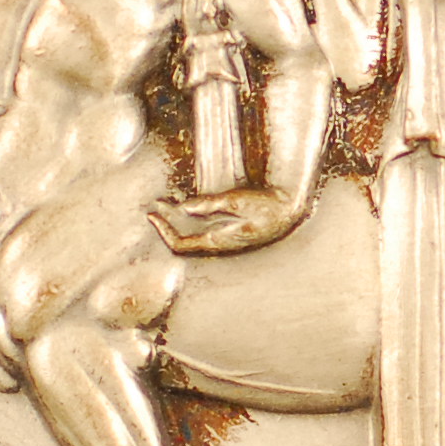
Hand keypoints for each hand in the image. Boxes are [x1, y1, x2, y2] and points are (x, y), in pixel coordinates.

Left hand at [150, 184, 308, 255]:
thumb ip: (211, 204)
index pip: (180, 244)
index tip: (153, 214)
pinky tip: (189, 205)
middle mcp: (219, 244)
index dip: (163, 231)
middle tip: (156, 204)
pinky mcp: (230, 233)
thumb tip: (185, 207)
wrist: (291, 212)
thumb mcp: (238, 200)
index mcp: (219, 240)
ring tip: (167, 201)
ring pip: (192, 234)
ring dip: (178, 219)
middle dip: (166, 222)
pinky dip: (191, 218)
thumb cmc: (268, 206)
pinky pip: (203, 229)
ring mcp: (225, 240)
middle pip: (183, 239)